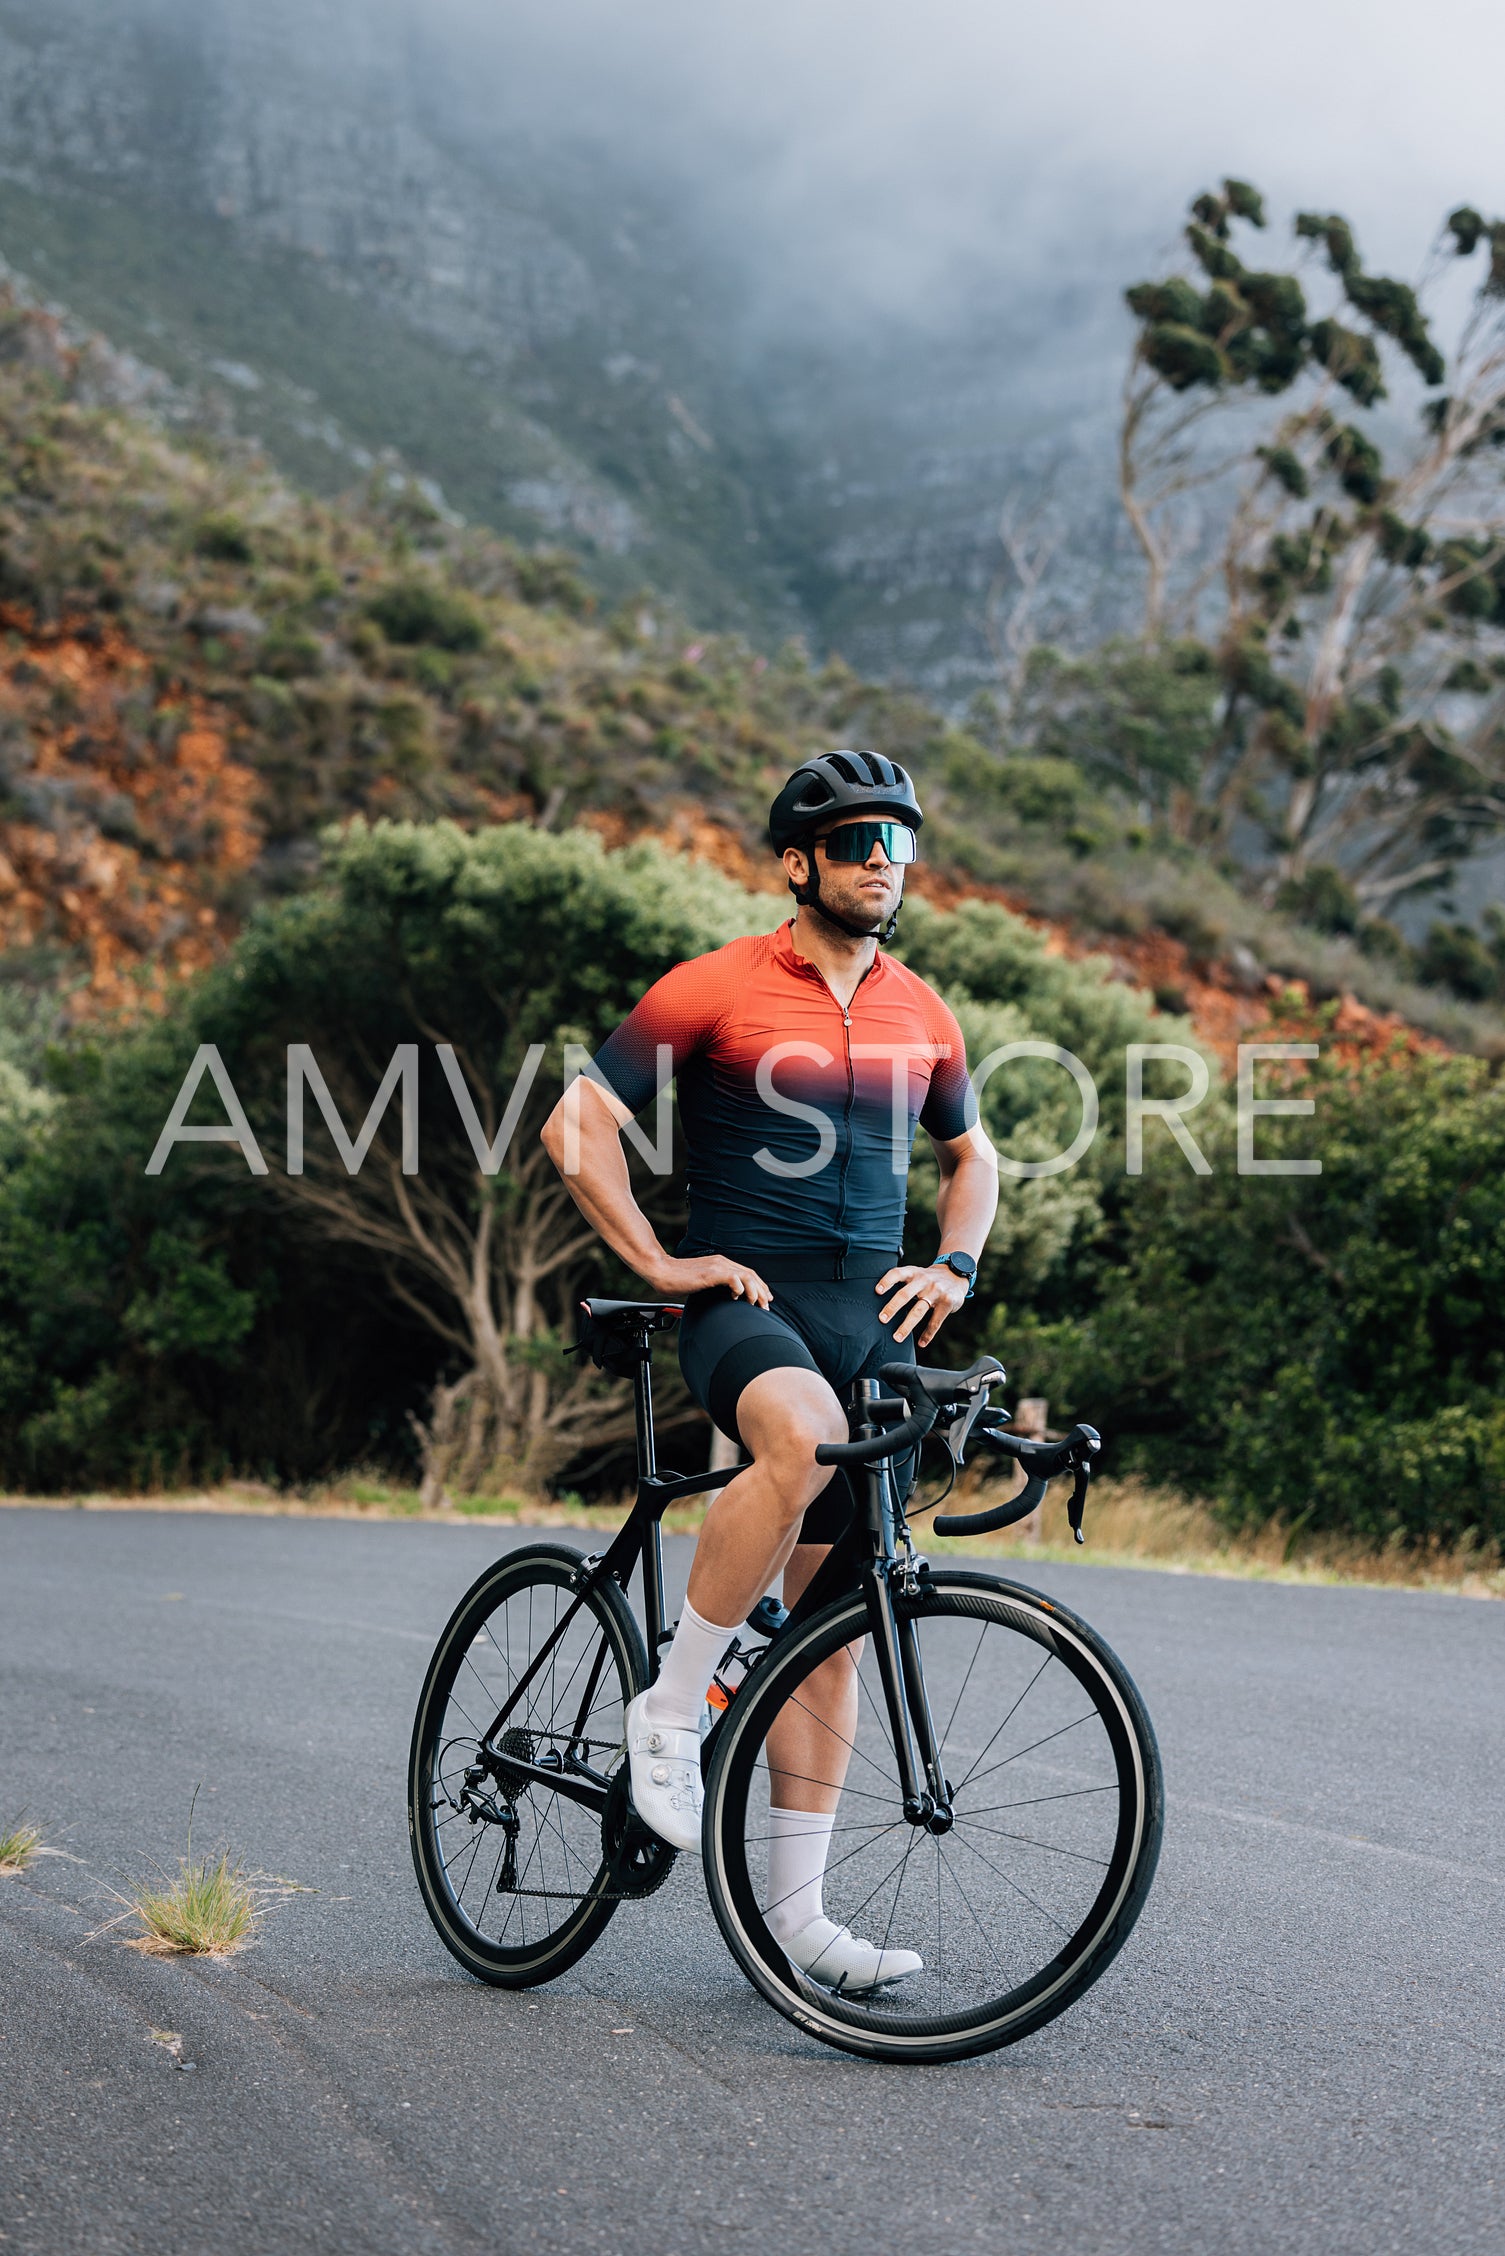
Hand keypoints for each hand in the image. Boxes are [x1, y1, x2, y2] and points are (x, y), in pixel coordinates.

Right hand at [653, 1254, 772, 1308]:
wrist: (661, 1271)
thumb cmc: (677, 1279)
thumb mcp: (701, 1281)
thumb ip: (714, 1285)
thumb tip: (724, 1297)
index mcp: (720, 1263)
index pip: (746, 1273)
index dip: (758, 1286)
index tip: (764, 1298)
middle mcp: (722, 1262)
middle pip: (751, 1274)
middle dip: (762, 1291)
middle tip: (766, 1305)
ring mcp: (717, 1266)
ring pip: (747, 1276)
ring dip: (755, 1291)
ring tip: (757, 1304)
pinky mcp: (711, 1272)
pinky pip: (734, 1278)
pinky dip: (740, 1288)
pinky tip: (737, 1297)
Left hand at [876, 1262, 969, 1347]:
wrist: (956, 1274)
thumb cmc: (929, 1278)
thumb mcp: (916, 1273)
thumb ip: (902, 1281)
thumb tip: (877, 1296)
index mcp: (914, 1272)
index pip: (898, 1273)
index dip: (887, 1281)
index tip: (877, 1291)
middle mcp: (924, 1280)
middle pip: (905, 1294)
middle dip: (892, 1307)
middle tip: (882, 1319)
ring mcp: (936, 1292)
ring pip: (919, 1310)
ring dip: (906, 1326)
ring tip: (897, 1338)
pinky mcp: (947, 1302)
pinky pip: (935, 1321)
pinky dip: (928, 1334)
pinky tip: (921, 1343)